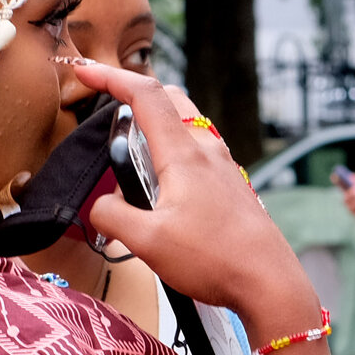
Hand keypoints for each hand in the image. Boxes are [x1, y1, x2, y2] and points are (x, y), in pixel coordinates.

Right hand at [68, 63, 316, 331]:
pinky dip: (175, 146)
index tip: (85, 73)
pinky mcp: (232, 185)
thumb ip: (112, 215)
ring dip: (157, 121)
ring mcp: (223, 166)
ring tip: (130, 145)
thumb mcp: (148, 243)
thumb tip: (99, 203)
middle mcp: (207, 151)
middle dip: (135, 92)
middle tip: (106, 104)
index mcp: (184, 154)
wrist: (269, 281)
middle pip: (170, 99)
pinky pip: (200, 149)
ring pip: (187, 124)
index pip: (145, 95)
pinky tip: (164, 177)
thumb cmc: (215, 259)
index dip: (110, 78)